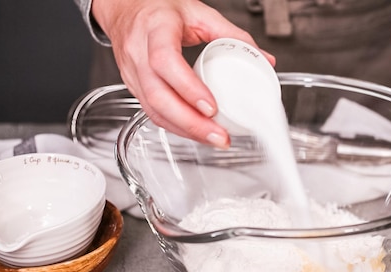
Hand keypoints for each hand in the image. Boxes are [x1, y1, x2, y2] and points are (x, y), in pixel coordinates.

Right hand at [91, 0, 274, 147]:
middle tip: (219, 136)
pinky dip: (176, 127)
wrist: (126, 10)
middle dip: (191, 123)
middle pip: (158, 96)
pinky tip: (196, 133)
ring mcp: (132, 73)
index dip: (188, 88)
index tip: (212, 107)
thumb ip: (233, 34)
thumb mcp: (199, 14)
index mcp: (156, 29)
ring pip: (153, 110)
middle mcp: (139, 53)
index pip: (166, 61)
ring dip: (185, 131)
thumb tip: (263, 58)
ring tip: (214, 139)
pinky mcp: (134, 88)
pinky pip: (152, 113)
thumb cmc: (159, 10)